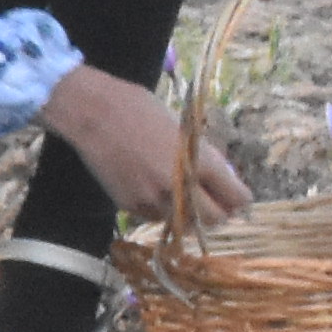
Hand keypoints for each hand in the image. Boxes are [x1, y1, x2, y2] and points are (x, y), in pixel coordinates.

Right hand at [37, 65, 241, 226]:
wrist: (93, 113)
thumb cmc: (140, 109)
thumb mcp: (183, 129)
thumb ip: (203, 156)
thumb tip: (221, 177)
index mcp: (200, 163)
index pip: (236, 198)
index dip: (239, 198)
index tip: (235, 197)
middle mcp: (180, 187)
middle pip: (215, 220)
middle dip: (219, 213)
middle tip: (213, 204)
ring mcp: (153, 199)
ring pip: (183, 222)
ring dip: (187, 213)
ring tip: (180, 195)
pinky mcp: (129, 205)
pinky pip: (154, 216)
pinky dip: (159, 208)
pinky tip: (151, 188)